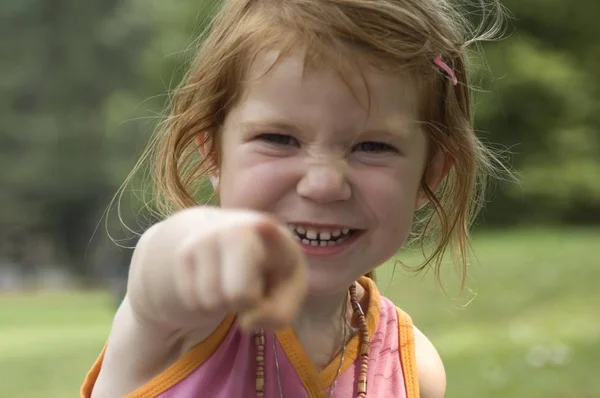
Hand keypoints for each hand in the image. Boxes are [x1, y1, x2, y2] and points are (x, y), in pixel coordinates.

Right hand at [128, 208, 307, 332]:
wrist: (236, 237)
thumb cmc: (272, 268)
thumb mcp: (290, 289)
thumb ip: (279, 313)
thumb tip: (248, 320)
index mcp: (269, 231)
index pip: (265, 232)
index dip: (266, 233)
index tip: (262, 226)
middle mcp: (234, 229)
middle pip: (238, 295)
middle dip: (246, 303)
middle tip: (252, 287)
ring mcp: (205, 239)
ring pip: (211, 302)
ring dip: (224, 305)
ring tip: (234, 283)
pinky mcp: (184, 253)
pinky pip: (192, 302)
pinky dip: (206, 304)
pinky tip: (217, 284)